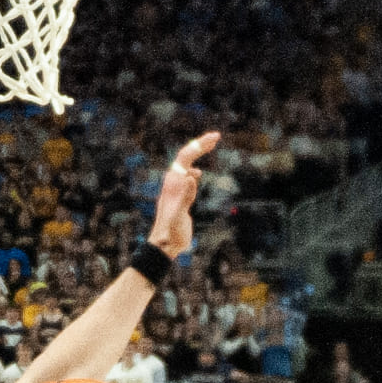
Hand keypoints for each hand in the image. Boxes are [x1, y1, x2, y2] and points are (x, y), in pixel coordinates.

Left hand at [146, 131, 219, 260]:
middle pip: (185, 157)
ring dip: (197, 154)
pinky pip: (185, 177)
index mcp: (173, 183)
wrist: (164, 246)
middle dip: (200, 144)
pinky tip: (199, 174)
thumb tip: (191, 175)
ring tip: (211, 145)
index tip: (216, 138)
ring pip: (186, 165)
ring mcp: (175, 189)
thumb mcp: (178, 216)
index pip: (186, 157)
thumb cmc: (171, 234)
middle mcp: (173, 183)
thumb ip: (185, 197)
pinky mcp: (178, 197)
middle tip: (217, 136)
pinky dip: (194, 169)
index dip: (200, 145)